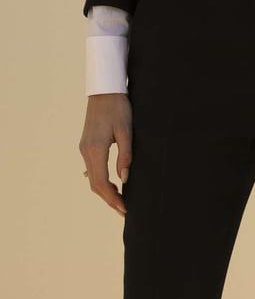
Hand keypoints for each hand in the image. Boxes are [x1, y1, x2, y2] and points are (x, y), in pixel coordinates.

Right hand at [79, 93, 132, 215]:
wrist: (104, 89)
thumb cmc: (118, 107)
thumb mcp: (126, 130)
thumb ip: (125, 155)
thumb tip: (124, 178)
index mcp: (95, 149)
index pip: (101, 183)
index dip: (112, 199)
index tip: (124, 208)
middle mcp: (86, 151)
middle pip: (95, 184)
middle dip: (108, 198)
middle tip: (124, 208)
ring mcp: (84, 148)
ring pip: (92, 177)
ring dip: (104, 190)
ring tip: (120, 198)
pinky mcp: (86, 144)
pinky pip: (91, 167)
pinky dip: (100, 179)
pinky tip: (109, 184)